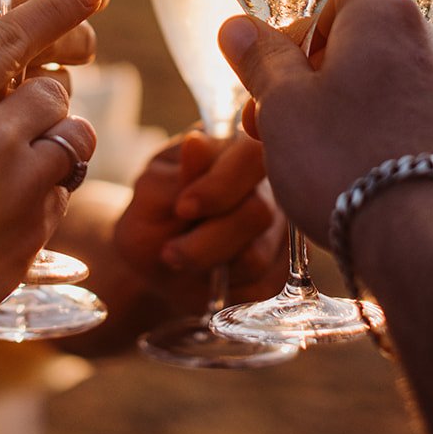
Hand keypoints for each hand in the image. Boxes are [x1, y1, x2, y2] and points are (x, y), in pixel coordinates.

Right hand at [0, 0, 105, 374]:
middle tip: (27, 106)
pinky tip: (4, 207)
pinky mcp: (32, 232)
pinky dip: (45, 190)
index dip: (58, 3)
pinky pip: (62, 191)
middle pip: (51, 86)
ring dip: (56, 138)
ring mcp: (13, 185)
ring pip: (70, 136)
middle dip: (47, 92)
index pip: (12, 32)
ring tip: (21, 156)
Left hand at [112, 130, 285, 310]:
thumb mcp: (151, 190)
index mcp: (236, 148)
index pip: (252, 154)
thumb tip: (196, 143)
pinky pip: (259, 289)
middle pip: (258, 211)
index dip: (221, 185)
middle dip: (207, 239)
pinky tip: (204, 277)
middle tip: (170, 251)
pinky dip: (222, 290)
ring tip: (179, 259)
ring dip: (208, 265)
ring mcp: (278, 229)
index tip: (182, 207)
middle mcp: (268, 186)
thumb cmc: (153, 213)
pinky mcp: (281, 270)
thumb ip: (177, 173)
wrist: (156, 261)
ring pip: (256, 256)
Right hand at [220, 0, 432, 250]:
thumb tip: (237, 26)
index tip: (281, 74)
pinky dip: (404, 142)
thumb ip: (262, 58)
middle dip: (327, 78)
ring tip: (329, 161)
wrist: (429, 249)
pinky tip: (378, 183)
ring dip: (365, 110)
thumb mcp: (282, 107)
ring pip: (403, 87)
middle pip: (372, 44)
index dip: (305, 30)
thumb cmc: (345, 164)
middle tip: (287, 125)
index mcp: (387, 16)